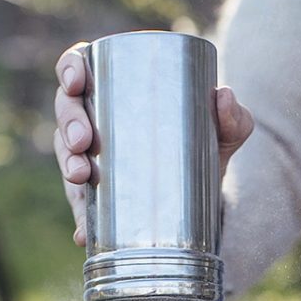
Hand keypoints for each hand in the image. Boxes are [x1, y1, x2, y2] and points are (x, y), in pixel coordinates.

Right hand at [53, 43, 254, 246]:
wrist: (209, 198)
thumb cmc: (208, 147)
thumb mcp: (225, 133)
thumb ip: (234, 116)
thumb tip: (223, 96)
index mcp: (115, 88)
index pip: (79, 68)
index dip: (70, 69)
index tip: (77, 81)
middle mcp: (97, 120)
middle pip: (67, 110)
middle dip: (69, 124)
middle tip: (84, 141)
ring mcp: (92, 159)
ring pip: (67, 154)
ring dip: (67, 164)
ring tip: (81, 177)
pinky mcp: (97, 198)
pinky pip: (83, 208)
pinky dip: (83, 220)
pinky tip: (84, 232)